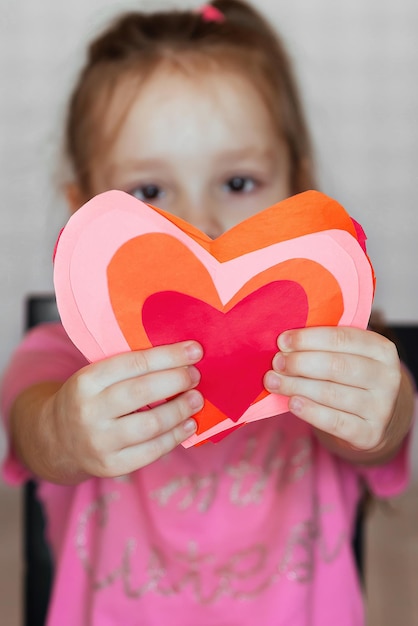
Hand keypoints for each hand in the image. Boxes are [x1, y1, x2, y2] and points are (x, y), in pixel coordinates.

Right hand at [28, 341, 203, 481]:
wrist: (57, 440)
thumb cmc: (88, 399)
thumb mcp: (95, 376)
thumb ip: (129, 368)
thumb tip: (180, 358)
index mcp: (86, 381)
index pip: (135, 363)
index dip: (169, 356)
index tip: (195, 350)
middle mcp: (89, 411)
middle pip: (144, 392)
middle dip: (177, 381)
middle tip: (196, 376)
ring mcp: (99, 441)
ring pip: (152, 424)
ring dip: (180, 410)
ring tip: (196, 400)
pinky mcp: (111, 465)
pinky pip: (152, 450)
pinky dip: (175, 436)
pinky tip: (188, 425)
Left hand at [264, 327, 410, 459]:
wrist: (373, 418)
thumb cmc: (350, 379)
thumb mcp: (347, 356)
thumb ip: (322, 346)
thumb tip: (283, 343)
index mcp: (382, 349)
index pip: (342, 338)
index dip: (308, 339)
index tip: (283, 341)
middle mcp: (387, 377)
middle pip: (336, 366)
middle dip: (300, 363)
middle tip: (276, 362)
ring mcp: (382, 408)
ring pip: (331, 394)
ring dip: (296, 386)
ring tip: (273, 381)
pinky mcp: (370, 434)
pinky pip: (335, 422)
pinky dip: (311, 412)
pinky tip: (292, 403)